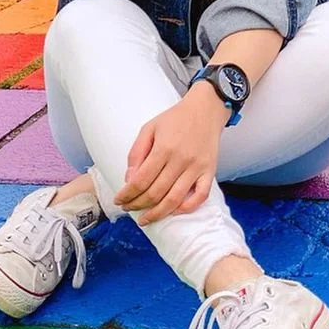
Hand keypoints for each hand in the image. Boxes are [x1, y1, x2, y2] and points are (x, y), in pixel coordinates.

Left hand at [115, 84, 227, 224]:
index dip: (127, 194)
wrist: (205, 109)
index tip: (119, 200)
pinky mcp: (209, 171)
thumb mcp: (149, 128)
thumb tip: (130, 179)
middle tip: (129, 208)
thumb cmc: (175, 118)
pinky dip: (187, 208)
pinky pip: (200, 196)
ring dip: (157, 214)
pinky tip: (173, 211)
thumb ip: (137, 152)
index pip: (140, 180)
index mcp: (163, 148)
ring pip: (174, 200)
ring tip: (145, 219)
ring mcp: (197, 167)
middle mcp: (180, 160)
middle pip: (155, 193)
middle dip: (137, 205)